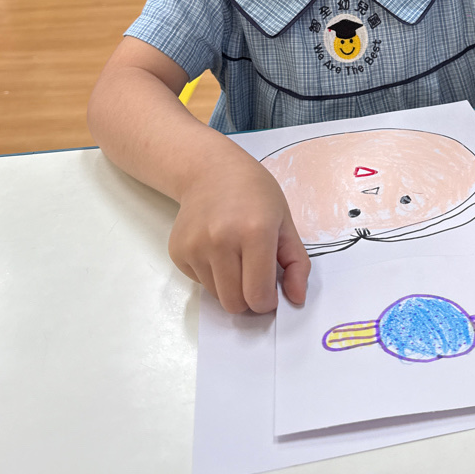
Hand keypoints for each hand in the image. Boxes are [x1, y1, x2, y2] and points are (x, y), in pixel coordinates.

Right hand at [168, 160, 310, 313]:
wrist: (210, 169)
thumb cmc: (255, 192)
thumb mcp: (285, 221)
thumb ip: (296, 262)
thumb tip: (296, 299)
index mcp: (254, 232)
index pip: (258, 295)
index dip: (268, 302)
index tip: (272, 291)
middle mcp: (220, 241)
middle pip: (234, 303)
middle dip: (249, 299)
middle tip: (255, 277)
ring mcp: (195, 247)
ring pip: (216, 296)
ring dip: (230, 286)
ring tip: (235, 256)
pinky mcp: (178, 252)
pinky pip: (200, 282)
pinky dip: (212, 275)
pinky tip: (217, 248)